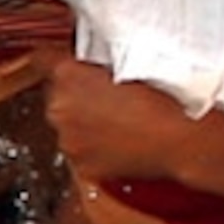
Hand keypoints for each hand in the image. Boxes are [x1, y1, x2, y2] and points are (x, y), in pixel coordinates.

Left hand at [42, 57, 195, 182]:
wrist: (180, 137)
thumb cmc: (163, 97)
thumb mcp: (128, 58)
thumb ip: (97, 58)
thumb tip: (89, 57)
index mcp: (67, 75)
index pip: (42, 59)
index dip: (54, 58)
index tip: (58, 60)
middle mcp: (59, 108)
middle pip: (55, 95)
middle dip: (75, 95)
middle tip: (107, 95)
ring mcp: (68, 140)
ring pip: (67, 125)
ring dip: (84, 122)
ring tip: (118, 120)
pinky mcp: (81, 166)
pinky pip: (81, 151)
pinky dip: (94, 147)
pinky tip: (119, 140)